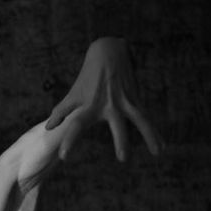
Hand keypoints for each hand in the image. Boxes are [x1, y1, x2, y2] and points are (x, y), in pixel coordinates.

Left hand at [46, 37, 163, 162]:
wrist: (108, 51)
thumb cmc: (87, 77)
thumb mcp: (73, 94)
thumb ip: (61, 112)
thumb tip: (49, 128)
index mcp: (89, 106)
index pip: (76, 126)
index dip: (70, 141)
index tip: (64, 157)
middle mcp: (108, 105)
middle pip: (116, 125)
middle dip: (121, 141)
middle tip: (123, 159)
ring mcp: (124, 102)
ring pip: (140, 120)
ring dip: (149, 135)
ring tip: (158, 152)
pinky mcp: (135, 99)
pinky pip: (145, 117)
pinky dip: (154, 131)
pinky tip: (162, 145)